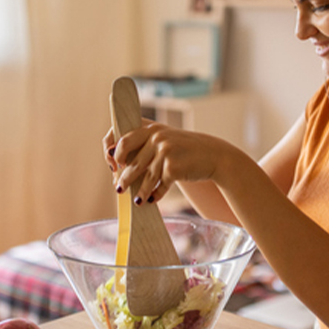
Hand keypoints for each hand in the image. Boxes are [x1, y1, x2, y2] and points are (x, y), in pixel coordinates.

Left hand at [109, 123, 225, 203]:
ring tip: (136, 200)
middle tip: (119, 188)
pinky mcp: (173, 167)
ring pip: (146, 177)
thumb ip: (146, 146)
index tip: (115, 164)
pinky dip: (156, 195)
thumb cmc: (187, 150)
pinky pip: (159, 185)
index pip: (123, 140)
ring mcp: (165, 152)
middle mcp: (156, 138)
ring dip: (139, 191)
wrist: (214, 156)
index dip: (114, 153)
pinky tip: (152, 200)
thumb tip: (121, 167)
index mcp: (151, 128)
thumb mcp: (166, 139)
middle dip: (124, 178)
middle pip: (132, 162)